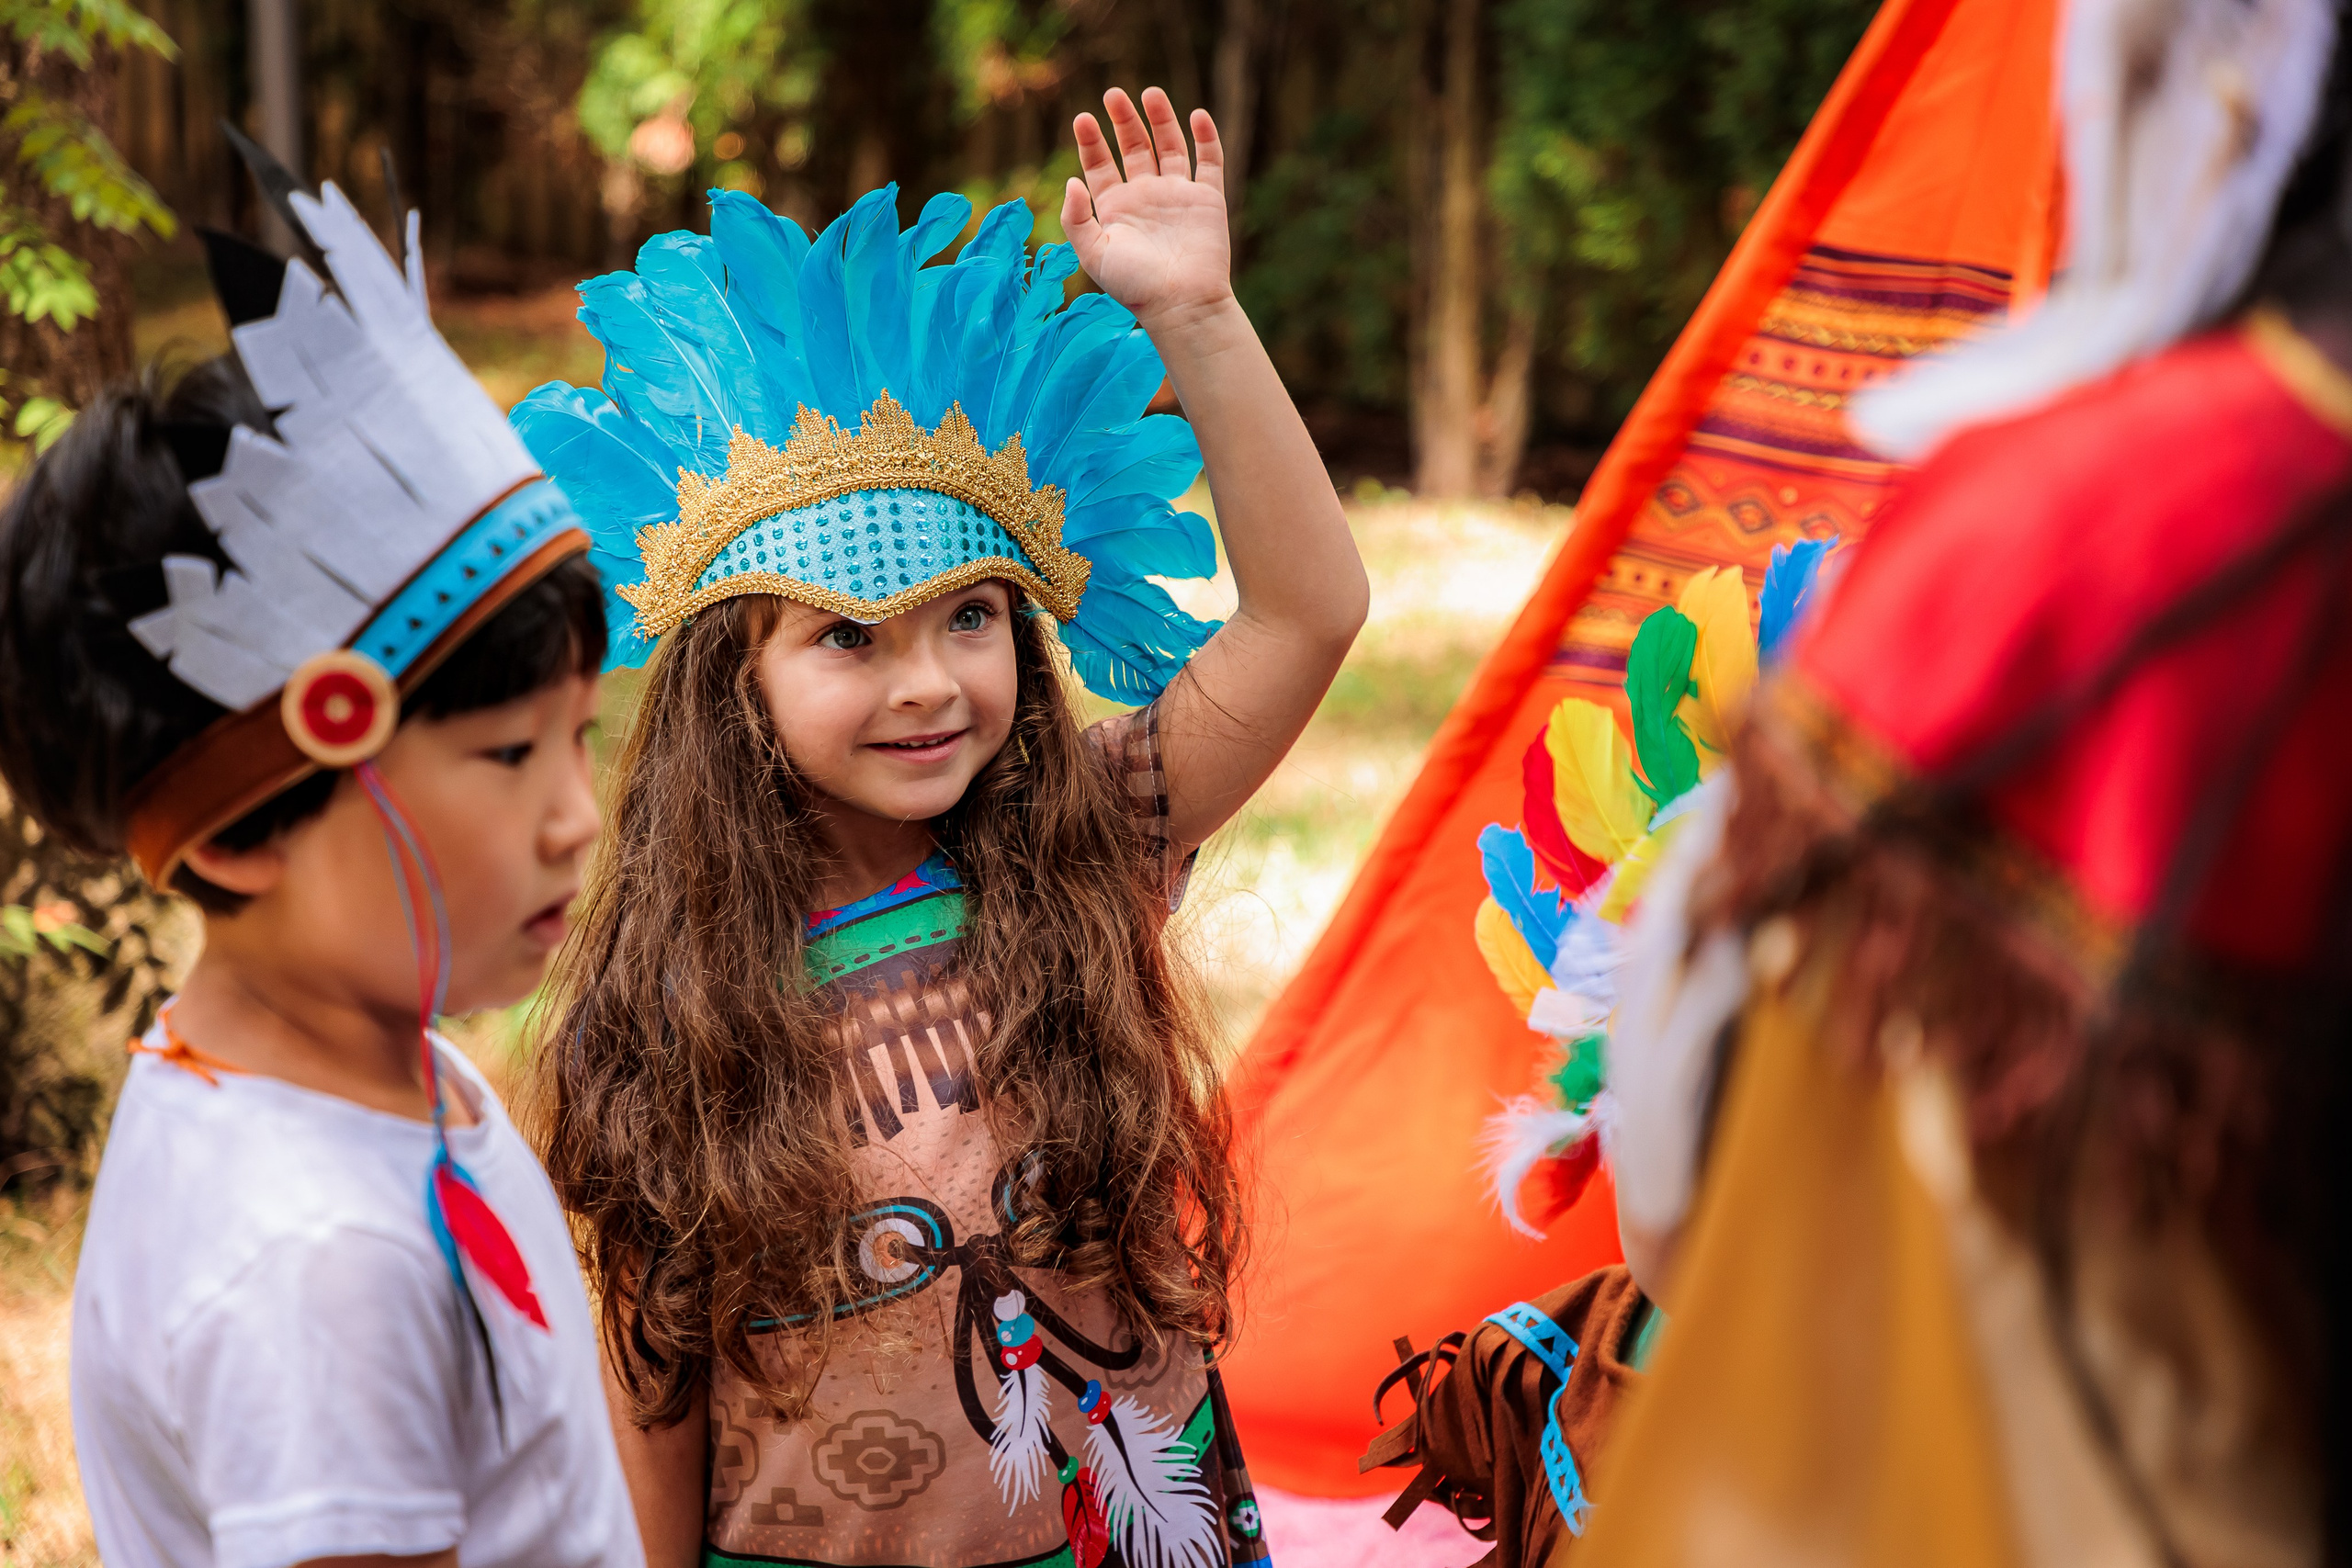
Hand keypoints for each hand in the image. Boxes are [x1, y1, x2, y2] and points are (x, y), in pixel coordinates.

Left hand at [1062, 87, 1231, 327]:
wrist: (1182, 303)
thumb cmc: (1135, 285)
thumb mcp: (1093, 253)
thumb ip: (1076, 218)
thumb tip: (1071, 181)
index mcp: (1116, 209)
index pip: (1100, 166)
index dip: (1091, 142)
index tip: (1083, 118)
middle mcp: (1146, 197)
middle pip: (1134, 148)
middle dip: (1124, 121)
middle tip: (1113, 94)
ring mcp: (1177, 196)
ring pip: (1170, 147)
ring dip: (1161, 119)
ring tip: (1150, 92)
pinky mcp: (1208, 199)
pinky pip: (1209, 161)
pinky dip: (1206, 137)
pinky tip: (1196, 115)